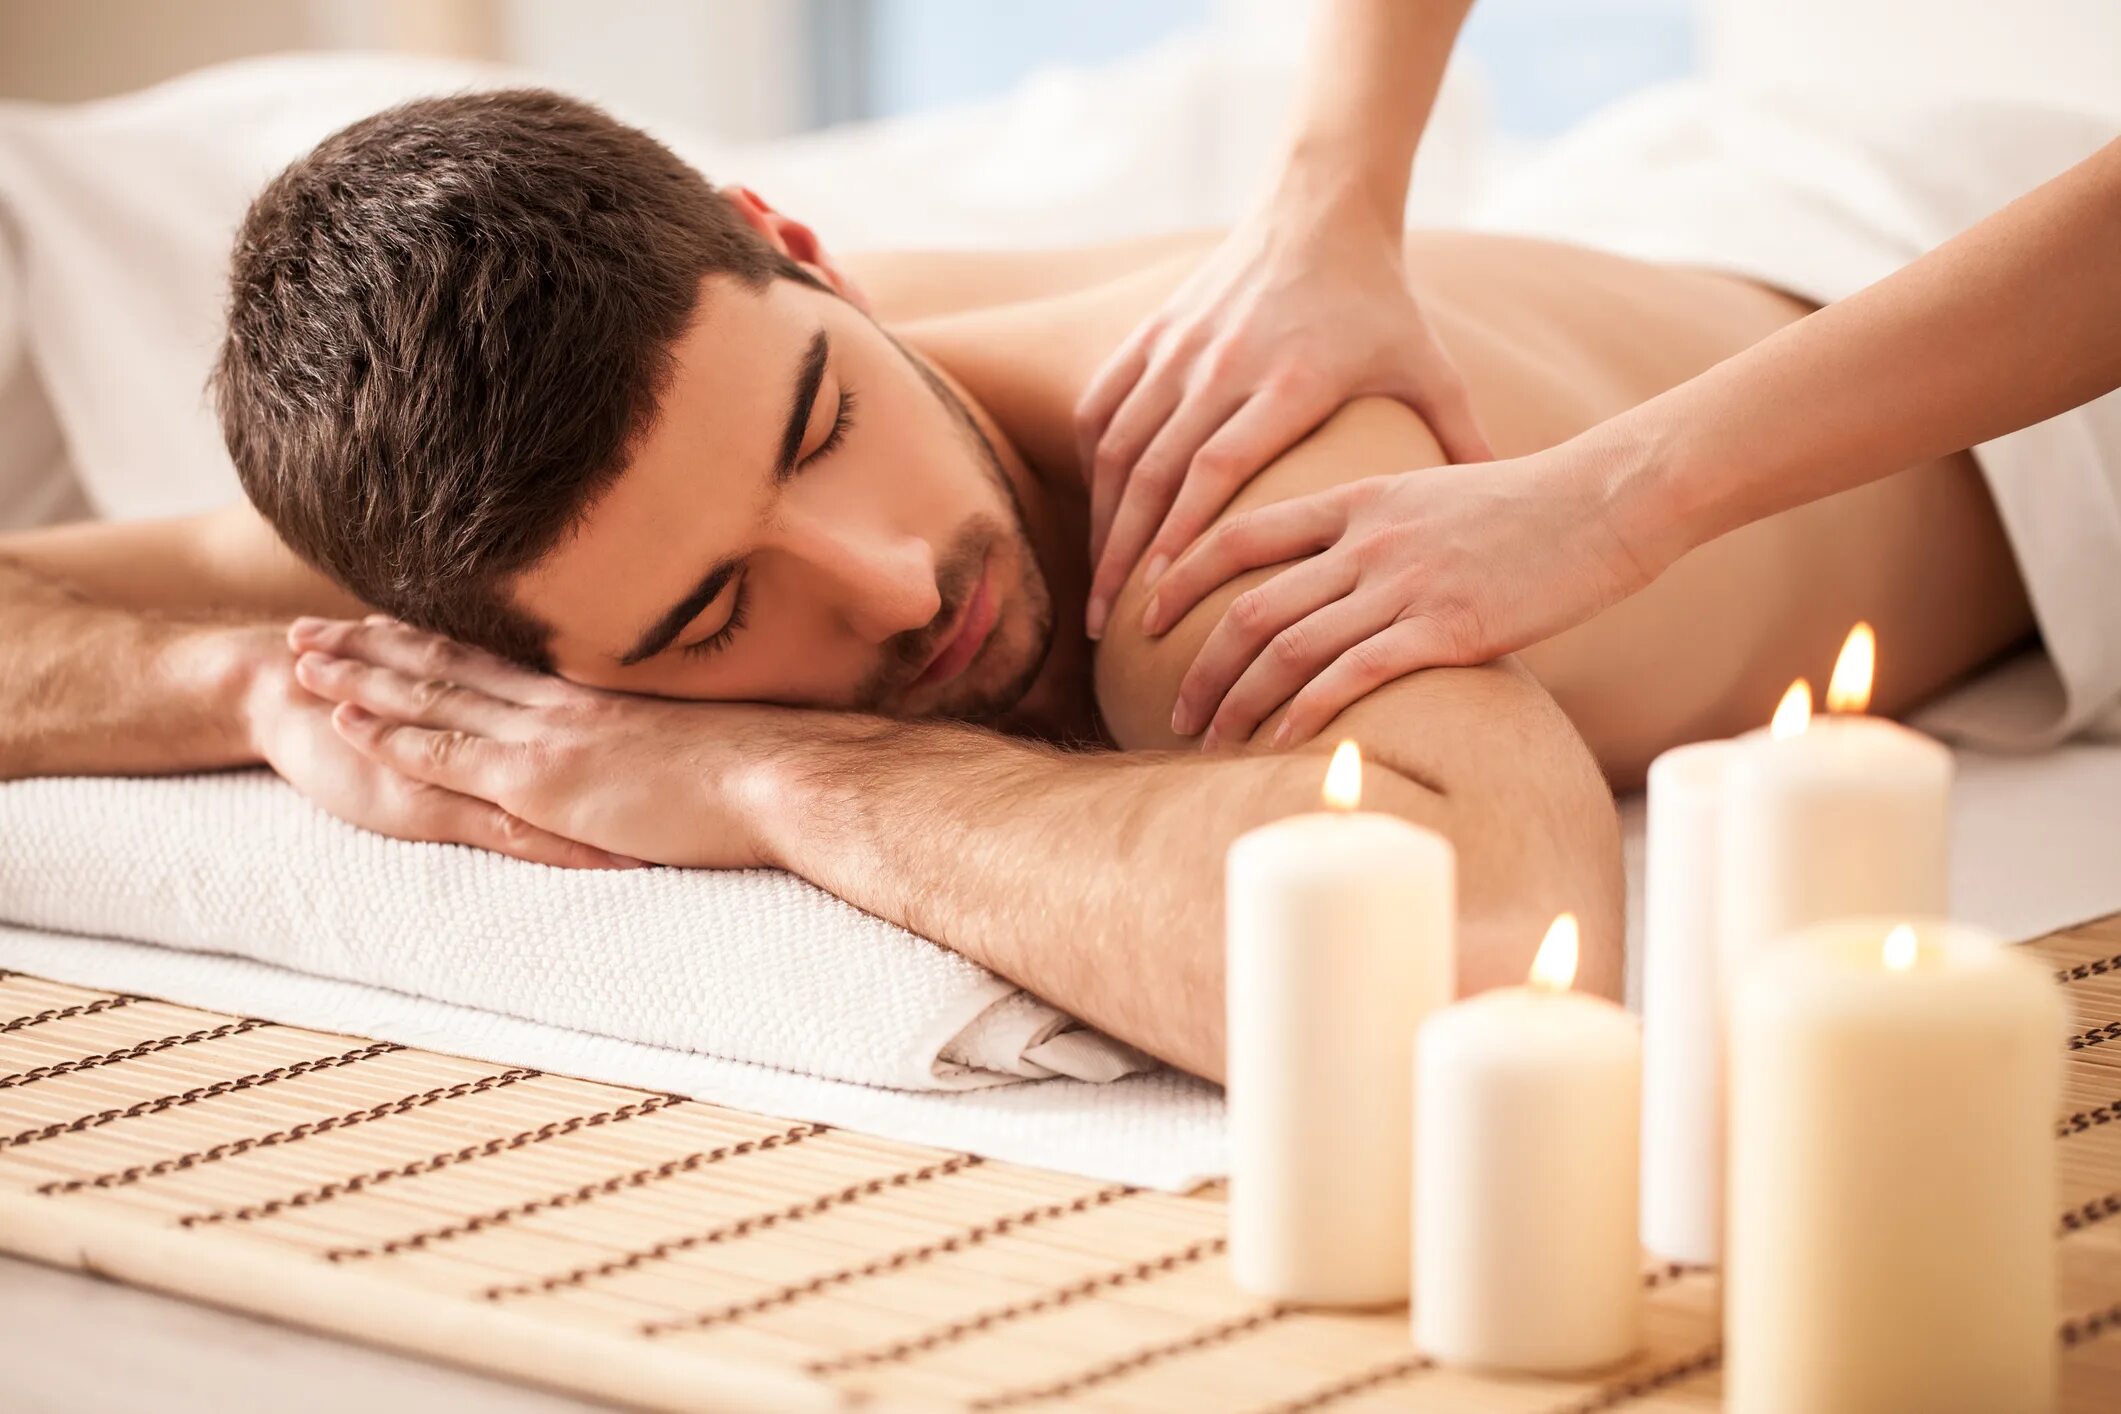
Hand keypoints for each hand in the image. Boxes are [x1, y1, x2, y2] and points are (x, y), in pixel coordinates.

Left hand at [284, 616, 779, 868]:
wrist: (781, 778)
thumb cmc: (763, 768)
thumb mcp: (701, 743)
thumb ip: (663, 741)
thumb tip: (661, 751)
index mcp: (597, 695)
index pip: (500, 661)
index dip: (437, 640)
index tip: (388, 624)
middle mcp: (561, 701)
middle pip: (450, 661)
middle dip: (375, 644)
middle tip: (312, 626)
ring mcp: (547, 735)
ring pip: (432, 693)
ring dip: (361, 676)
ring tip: (300, 656)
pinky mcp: (541, 778)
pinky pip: (448, 751)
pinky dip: (392, 732)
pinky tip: (343, 720)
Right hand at [1076, 194, 1491, 639]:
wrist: (1321, 209)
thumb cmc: (1380, 302)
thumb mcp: (1430, 368)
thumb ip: (1462, 440)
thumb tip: (1504, 514)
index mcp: (1289, 379)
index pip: (1215, 467)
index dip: (1182, 535)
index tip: (1159, 599)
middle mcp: (1223, 364)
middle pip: (1155, 472)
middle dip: (1124, 554)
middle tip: (1104, 627)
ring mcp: (1180, 346)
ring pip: (1120, 446)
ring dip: (1101, 520)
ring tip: (1096, 587)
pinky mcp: (1154, 331)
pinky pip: (1104, 406)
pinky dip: (1094, 465)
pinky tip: (1096, 512)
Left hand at [1147, 442, 1659, 749]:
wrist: (1609, 500)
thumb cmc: (1528, 508)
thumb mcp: (1433, 495)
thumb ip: (1377, 530)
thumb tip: (1338, 575)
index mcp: (1356, 500)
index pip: (1239, 535)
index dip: (1180, 575)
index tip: (1144, 614)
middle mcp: (1365, 541)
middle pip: (1248, 605)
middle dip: (1197, 664)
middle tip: (1170, 709)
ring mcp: (1403, 583)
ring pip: (1287, 647)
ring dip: (1237, 702)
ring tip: (1209, 741)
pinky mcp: (1445, 627)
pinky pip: (1351, 675)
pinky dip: (1305, 713)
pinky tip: (1280, 743)